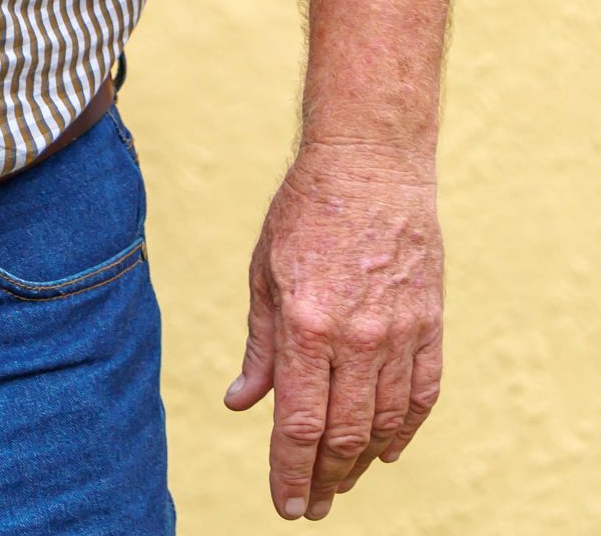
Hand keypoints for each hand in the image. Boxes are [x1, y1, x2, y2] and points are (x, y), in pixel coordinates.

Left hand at [225, 142, 442, 519]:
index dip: (290, 472)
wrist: (370, 169)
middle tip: (310, 506)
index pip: (298, 424)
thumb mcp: (263, 274)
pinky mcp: (430, 328)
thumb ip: (259, 346)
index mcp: (304, 326)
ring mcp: (398, 336)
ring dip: (361, 462)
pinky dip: (404, 429)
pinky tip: (384, 449)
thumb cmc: (304, 214)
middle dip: (323, 480)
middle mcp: (354, 339)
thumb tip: (242, 403)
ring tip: (339, 483)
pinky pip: (421, 396)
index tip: (285, 505)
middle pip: (343, 435)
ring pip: (384, 424)